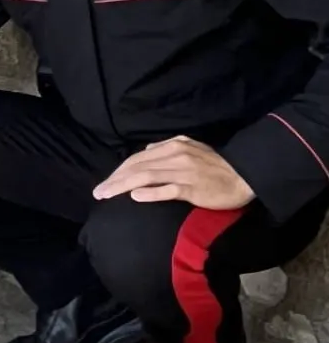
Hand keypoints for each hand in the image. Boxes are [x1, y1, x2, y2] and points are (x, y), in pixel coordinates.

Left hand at [92, 136, 254, 208]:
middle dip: (115, 179)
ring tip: (106, 195)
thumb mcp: (191, 149)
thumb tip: (146, 151)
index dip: (119, 170)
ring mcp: (184, 172)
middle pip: (137, 167)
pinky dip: (151, 193)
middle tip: (98, 192)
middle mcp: (176, 155)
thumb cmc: (216, 166)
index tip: (105, 183)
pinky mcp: (193, 188)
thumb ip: (168, 149)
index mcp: (174, 145)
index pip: (138, 158)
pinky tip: (135, 196)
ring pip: (147, 177)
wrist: (245, 176)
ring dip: (122, 186)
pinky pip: (168, 190)